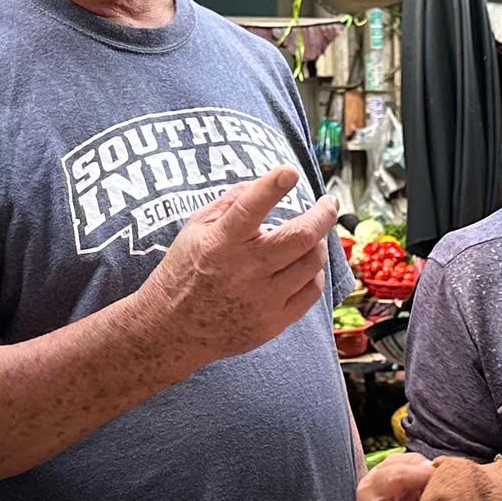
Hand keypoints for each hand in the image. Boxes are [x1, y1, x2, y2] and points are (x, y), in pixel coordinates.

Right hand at [136, 167, 339, 371]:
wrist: (173, 330)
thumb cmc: (186, 271)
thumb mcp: (195, 229)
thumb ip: (229, 202)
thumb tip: (265, 183)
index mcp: (220, 243)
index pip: (249, 208)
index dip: (272, 187)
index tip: (290, 171)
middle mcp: (244, 271)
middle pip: (300, 237)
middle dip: (323, 214)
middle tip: (328, 204)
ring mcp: (261, 300)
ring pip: (312, 263)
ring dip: (318, 243)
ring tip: (311, 236)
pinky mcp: (272, 323)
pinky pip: (311, 292)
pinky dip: (314, 273)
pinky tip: (304, 266)